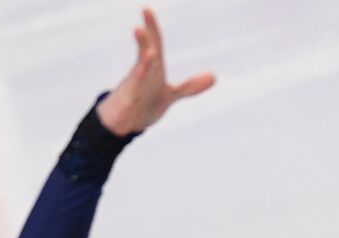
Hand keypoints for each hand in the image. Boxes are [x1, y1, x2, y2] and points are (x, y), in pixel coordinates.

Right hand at [95, 7, 213, 135]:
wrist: (123, 124)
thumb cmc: (144, 103)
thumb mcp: (170, 95)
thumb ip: (190, 86)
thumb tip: (215, 77)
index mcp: (152, 68)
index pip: (153, 42)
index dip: (151, 26)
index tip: (146, 9)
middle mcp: (141, 74)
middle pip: (143, 53)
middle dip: (143, 41)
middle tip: (139, 27)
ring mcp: (133, 89)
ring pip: (137, 76)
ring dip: (142, 66)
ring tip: (150, 54)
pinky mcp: (127, 105)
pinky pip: (130, 100)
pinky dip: (132, 98)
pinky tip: (133, 97)